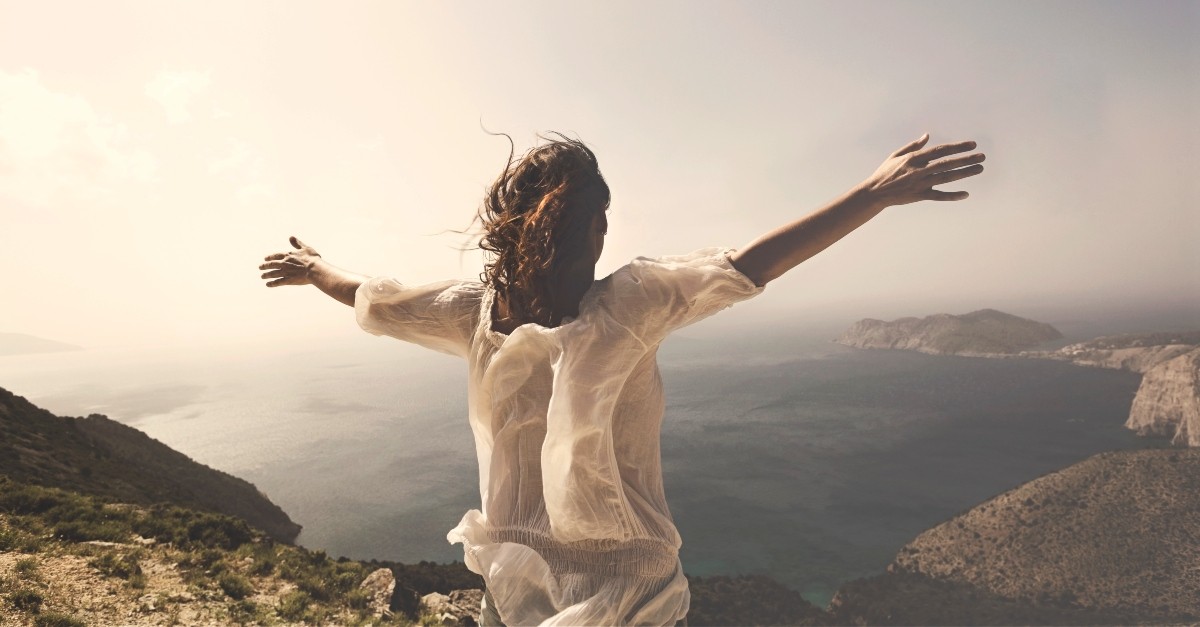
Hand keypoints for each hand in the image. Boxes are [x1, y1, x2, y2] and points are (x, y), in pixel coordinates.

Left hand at [259, 236, 321, 286]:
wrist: (314, 269)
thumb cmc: (312, 259)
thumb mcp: (305, 248)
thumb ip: (297, 243)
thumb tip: (291, 237)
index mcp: (288, 255)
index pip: (276, 256)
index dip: (270, 257)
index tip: (265, 258)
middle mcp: (284, 263)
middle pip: (271, 264)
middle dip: (265, 266)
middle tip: (260, 267)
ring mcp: (285, 272)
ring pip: (273, 273)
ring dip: (266, 275)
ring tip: (262, 276)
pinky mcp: (288, 280)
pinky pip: (277, 282)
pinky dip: (272, 283)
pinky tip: (268, 285)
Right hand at [856, 134, 984, 205]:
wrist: (874, 193)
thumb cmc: (884, 172)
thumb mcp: (896, 155)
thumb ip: (913, 145)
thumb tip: (928, 136)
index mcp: (914, 158)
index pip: (940, 150)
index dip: (957, 147)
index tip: (972, 144)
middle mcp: (919, 170)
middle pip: (947, 163)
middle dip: (966, 159)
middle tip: (982, 156)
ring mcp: (920, 184)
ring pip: (946, 178)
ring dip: (964, 173)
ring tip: (980, 169)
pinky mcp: (920, 196)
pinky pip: (939, 196)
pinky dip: (952, 196)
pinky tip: (965, 194)